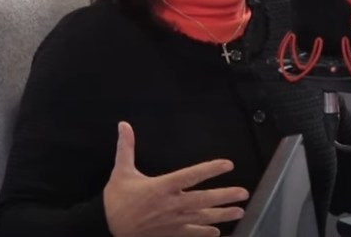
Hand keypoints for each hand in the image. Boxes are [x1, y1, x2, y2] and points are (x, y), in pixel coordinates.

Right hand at [103, 122, 248, 236]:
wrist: (107, 227)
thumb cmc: (117, 199)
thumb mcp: (120, 171)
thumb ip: (126, 147)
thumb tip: (124, 124)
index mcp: (162, 186)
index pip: (191, 176)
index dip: (211, 169)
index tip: (228, 164)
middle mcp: (172, 204)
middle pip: (204, 199)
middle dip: (225, 196)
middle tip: (244, 193)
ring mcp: (173, 221)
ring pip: (202, 218)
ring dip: (222, 214)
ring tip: (239, 211)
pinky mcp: (171, 234)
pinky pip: (192, 233)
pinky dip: (205, 233)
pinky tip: (217, 232)